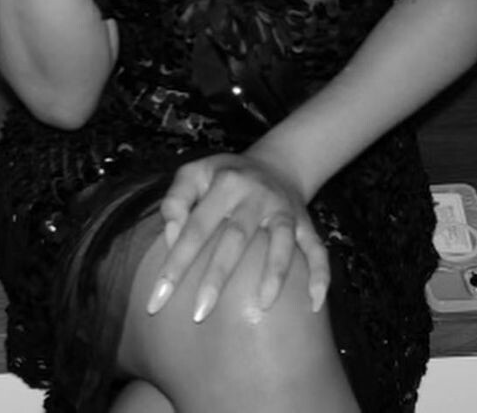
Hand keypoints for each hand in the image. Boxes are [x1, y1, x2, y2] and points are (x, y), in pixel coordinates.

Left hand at [146, 152, 328, 323]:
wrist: (276, 161)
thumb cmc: (224, 176)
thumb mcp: (195, 173)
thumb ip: (176, 200)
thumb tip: (172, 238)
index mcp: (225, 183)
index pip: (195, 227)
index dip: (175, 263)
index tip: (156, 301)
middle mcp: (256, 195)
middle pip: (235, 238)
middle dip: (217, 277)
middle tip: (198, 314)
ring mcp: (283, 210)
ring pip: (281, 242)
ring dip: (273, 274)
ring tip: (261, 306)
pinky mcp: (306, 223)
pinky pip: (317, 249)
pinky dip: (320, 275)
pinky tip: (314, 304)